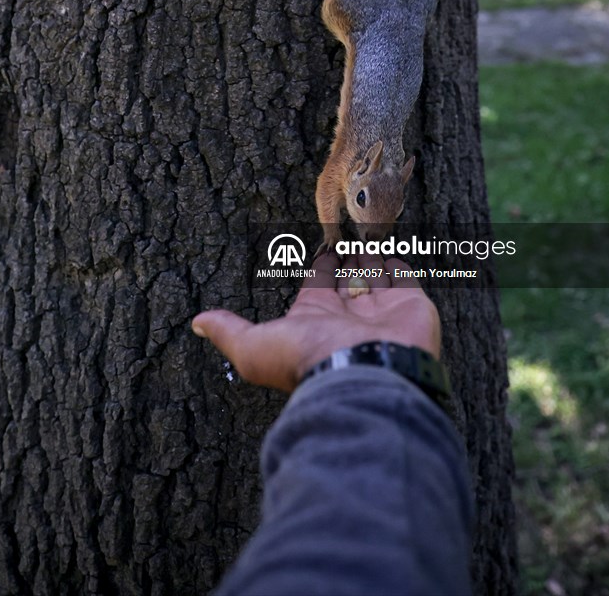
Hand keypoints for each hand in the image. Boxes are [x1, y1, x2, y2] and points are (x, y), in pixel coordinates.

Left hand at [192, 250, 440, 391]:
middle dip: (346, 258)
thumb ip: (229, 331)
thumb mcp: (254, 347)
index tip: (321, 246)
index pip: (317, 282)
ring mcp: (381, 310)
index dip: (319, 263)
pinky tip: (392, 248)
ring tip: (369, 230)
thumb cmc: (309, 360)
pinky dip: (399, 262)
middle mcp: (348, 313)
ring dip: (370, 255)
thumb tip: (196, 322)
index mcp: (314, 316)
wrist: (365, 376)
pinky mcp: (412, 306)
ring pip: (374, 275)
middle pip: (346, 278)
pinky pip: (405, 278)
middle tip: (347, 234)